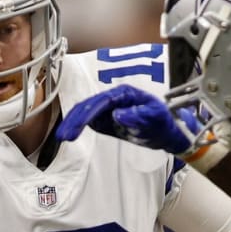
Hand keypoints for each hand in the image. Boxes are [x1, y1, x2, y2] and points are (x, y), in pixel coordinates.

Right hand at [56, 84, 197, 154]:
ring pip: (86, 113)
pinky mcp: (107, 119)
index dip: (86, 114)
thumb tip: (117, 114)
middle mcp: (114, 99)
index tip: (76, 127)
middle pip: (88, 106)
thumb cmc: (163, 121)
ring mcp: (109, 109)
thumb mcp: (154, 118)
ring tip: (63, 137)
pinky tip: (70, 134)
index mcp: (124, 94)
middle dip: (74, 120)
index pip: (101, 102)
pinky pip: (91, 121)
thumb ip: (137, 116)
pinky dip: (79, 127)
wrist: (167, 131)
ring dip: (73, 124)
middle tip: (63, 136)